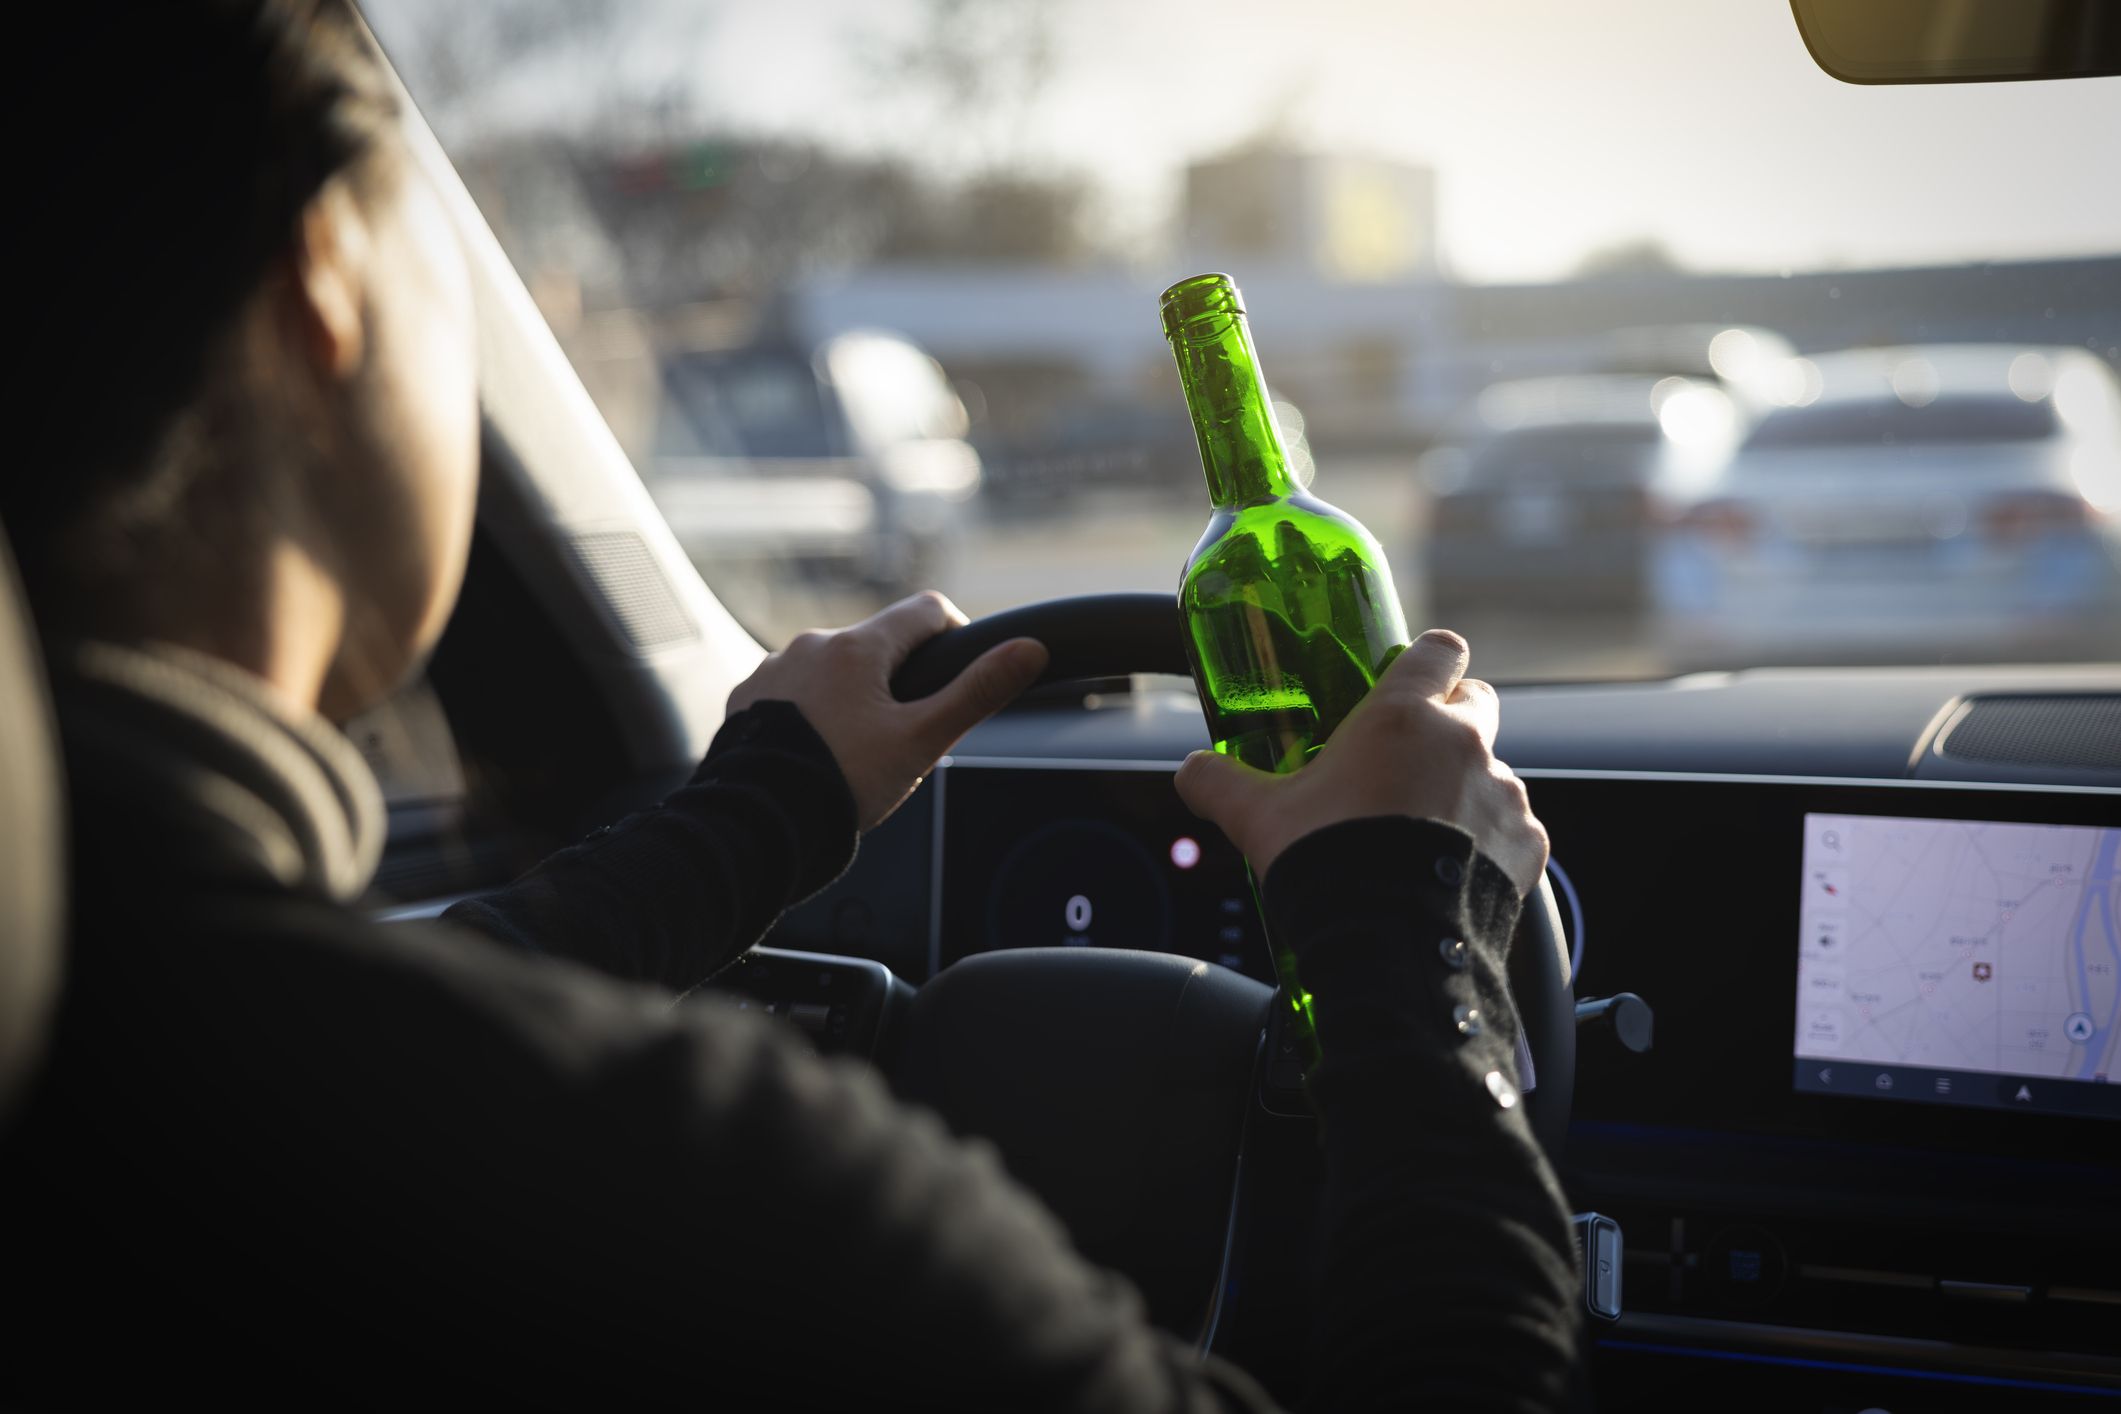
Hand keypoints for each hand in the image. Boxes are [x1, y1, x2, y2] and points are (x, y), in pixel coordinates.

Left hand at [726, 592, 1047, 830]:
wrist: (758, 823)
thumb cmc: (841, 783)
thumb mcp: (921, 740)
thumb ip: (976, 692)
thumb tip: (1029, 649)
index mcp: (857, 647)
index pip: (925, 610)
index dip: (955, 633)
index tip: (960, 670)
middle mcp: (811, 645)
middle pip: (877, 643)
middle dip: (899, 679)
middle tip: (907, 733)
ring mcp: (773, 671)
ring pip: (832, 669)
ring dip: (852, 695)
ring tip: (857, 750)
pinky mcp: (747, 700)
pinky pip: (792, 692)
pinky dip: (811, 713)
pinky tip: (816, 752)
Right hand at [1174, 629, 1548, 893]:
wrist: (1389, 945)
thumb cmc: (1328, 866)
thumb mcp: (1257, 818)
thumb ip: (1219, 783)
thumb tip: (1191, 772)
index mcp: (1403, 716)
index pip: (1438, 649)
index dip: (1427, 659)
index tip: (1412, 676)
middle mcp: (1465, 743)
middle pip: (1478, 700)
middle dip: (1452, 720)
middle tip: (1409, 758)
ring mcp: (1504, 794)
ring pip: (1494, 772)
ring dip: (1466, 790)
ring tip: (1423, 835)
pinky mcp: (1528, 846)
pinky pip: (1514, 831)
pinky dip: (1490, 845)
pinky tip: (1452, 871)